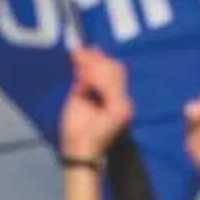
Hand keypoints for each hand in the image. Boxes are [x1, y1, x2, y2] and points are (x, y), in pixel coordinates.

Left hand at [57, 45, 133, 162]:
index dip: (98, 58)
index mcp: (115, 99)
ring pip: (112, 72)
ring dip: (92, 65)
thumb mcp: (78, 99)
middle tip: (76, 51)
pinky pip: (108, 85)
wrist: (80, 150)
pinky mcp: (120, 109)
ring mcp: (124, 104)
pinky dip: (94, 77)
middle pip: (115, 68)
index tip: (81, 49)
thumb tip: (85, 60)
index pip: (113, 71)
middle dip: (94, 58)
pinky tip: (82, 75)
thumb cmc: (77, 129)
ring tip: (77, 61)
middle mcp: (124, 100)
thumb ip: (84, 81)